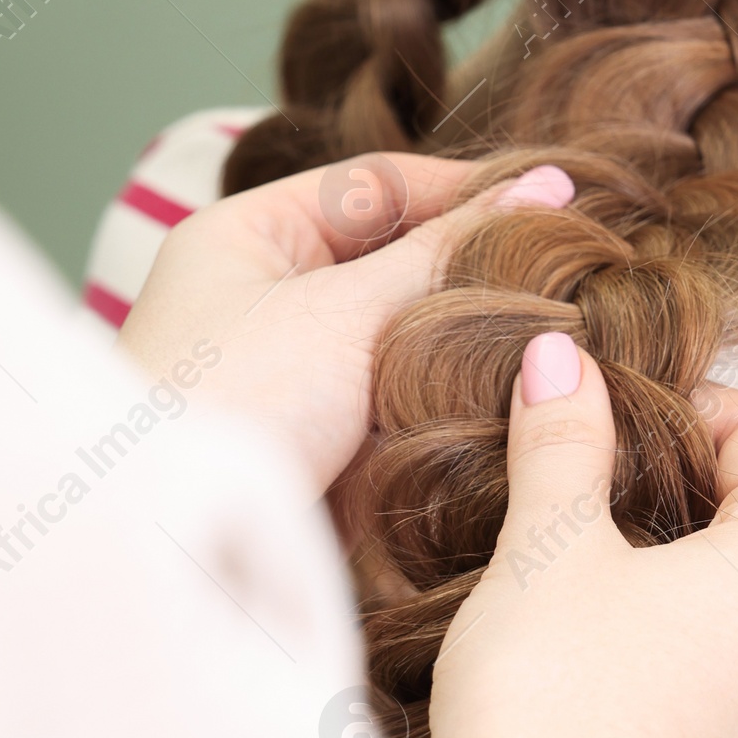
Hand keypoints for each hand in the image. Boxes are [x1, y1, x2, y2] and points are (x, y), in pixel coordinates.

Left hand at [120, 157, 574, 495]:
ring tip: (546, 332)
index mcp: (243, 236)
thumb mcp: (348, 310)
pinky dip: (438, 398)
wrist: (176, 554)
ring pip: (396, 333)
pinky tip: (499, 399)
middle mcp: (256, 296)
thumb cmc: (237, 404)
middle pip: (387, 257)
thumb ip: (446, 250)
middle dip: (467, 267)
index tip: (555, 199)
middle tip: (561, 269)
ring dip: (459, 338)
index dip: (465, 188)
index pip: (374, 183)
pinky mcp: (308, 445)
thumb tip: (544, 188)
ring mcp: (283, 373)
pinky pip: (389, 400)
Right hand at [425, 332, 737, 737]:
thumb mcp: (548, 543)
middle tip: (596, 484)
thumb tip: (561, 359)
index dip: (695, 406)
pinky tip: (608, 657)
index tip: (618, 415)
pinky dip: (690, 647)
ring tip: (594, 571)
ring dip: (691, 572)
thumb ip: (564, 439)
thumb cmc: (554, 695)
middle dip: (689, 488)